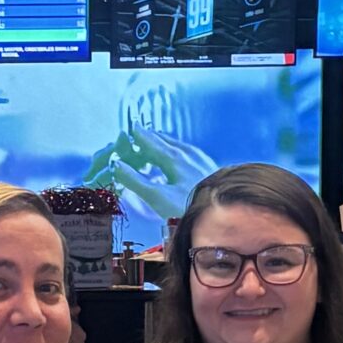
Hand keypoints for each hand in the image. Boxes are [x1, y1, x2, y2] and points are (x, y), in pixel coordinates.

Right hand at [84, 128, 212, 229]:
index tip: (130, 128)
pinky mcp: (211, 169)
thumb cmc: (188, 207)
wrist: (225, 213)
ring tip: (158, 143)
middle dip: (151, 137)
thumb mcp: (157, 197)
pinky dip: (178, 152)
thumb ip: (135, 181)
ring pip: (179, 146)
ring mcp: (201, 161)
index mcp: (173, 158)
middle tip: (141, 133)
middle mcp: (188, 154)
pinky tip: (182, 159)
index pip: (151, 141)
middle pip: (166, 141)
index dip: (139, 135)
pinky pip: (190, 154)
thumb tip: (117, 165)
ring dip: (166, 143)